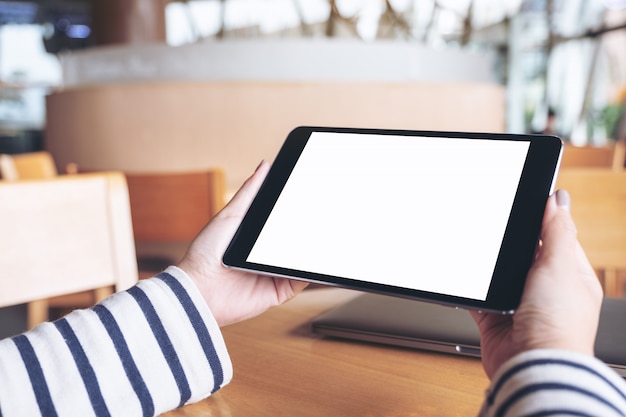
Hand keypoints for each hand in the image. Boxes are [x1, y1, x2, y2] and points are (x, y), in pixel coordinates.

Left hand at [178, 161, 308, 326]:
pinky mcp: (279, 291)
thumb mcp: (230, 215)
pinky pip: (300, 280)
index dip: (298, 210)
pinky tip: (316, 258)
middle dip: (309, 228)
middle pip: (295, 239)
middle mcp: (266, 255)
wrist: (199, 289)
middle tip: (324, 214)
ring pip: (301, 259)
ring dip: (313, 249)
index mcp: (256, 236)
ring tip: (325, 234)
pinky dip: (311, 271)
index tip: (312, 196)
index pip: (283, 221)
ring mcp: (274, 272)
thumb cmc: (206, 253)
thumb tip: (265, 166)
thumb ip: (250, 193)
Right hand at [471, 190, 602, 377]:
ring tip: (482, 252)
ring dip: (491, 267)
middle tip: (497, 227)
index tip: (525, 203)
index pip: (557, 238)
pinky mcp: (496, 318)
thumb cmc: (559, 324)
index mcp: (572, 277)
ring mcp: (520, 305)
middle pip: (524, 255)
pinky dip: (472, 289)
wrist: (533, 364)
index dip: (542, 220)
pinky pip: (479, 297)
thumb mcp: (561, 265)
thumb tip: (558, 200)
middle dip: (511, 244)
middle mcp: (546, 291)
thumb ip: (557, 231)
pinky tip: (468, 280)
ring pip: (500, 274)